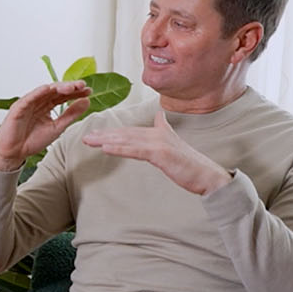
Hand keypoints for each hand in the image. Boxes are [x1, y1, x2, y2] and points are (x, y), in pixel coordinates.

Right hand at [0, 81, 91, 171]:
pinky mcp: (18, 107)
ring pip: (44, 92)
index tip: (89, 91)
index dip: (76, 93)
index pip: (63, 96)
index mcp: (47, 106)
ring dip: (58, 87)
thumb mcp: (57, 127)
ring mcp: (29, 103)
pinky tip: (47, 89)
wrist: (14, 153)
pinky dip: (37, 93)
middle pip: (56, 91)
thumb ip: (71, 115)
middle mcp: (39, 102)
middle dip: (69, 87)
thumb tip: (86, 101)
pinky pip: (29, 98)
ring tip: (70, 86)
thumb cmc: (32, 141)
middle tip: (82, 85)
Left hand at [80, 108, 232, 194]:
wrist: (207, 176)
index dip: (114, 132)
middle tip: (86, 136)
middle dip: (105, 135)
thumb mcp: (175, 146)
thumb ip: (164, 131)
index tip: (97, 133)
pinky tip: (105, 148)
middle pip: (126, 133)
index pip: (132, 131)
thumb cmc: (190, 166)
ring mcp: (159, 142)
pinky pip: (135, 150)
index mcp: (160, 133)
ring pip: (127, 140)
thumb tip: (159, 115)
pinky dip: (119, 148)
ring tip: (89, 141)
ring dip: (106, 140)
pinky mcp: (160, 153)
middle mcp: (158, 134)